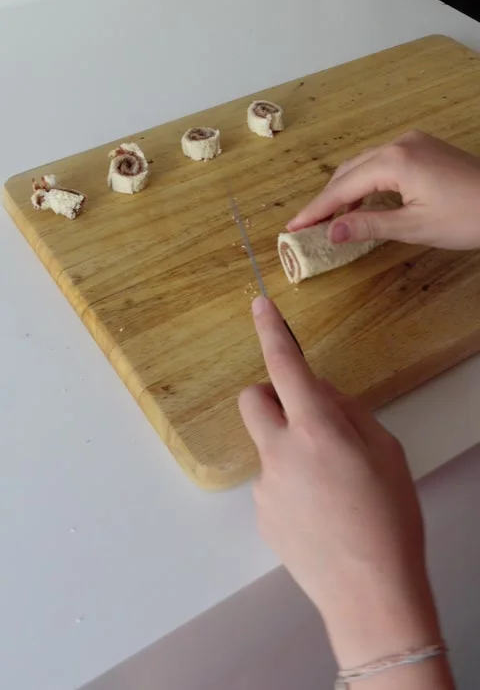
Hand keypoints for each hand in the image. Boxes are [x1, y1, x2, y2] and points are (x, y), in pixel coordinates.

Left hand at [239, 297, 443, 671]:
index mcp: (317, 429)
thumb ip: (348, 412)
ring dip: (288, 449)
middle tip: (305, 419)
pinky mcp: (260, 514)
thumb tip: (322, 395)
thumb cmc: (389, 520)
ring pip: (266, 446)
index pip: (285, 366)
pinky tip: (320, 512)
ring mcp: (265, 486)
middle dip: (272, 398)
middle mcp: (281, 452)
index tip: (260, 306)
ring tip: (330, 487)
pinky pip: (270, 482)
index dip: (272, 331)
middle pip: (252, 400)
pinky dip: (289, 484)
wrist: (370, 593)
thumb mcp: (386, 451)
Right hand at [287, 131, 479, 249]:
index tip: (293, 227)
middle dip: (326, 199)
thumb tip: (331, 233)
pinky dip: (366, 182)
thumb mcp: (414, 226)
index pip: (342, 188)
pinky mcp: (424, 148)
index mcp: (394, 161)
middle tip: (306, 225)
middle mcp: (399, 144)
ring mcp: (413, 142)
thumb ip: (368, 226)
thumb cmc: (468, 217)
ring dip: (345, 191)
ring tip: (330, 220)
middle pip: (349, 171)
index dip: (316, 210)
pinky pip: (383, 163)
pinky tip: (363, 203)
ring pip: (365, 165)